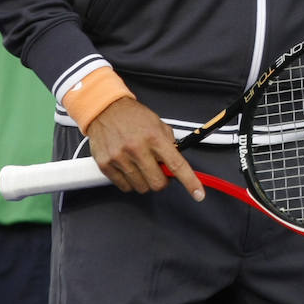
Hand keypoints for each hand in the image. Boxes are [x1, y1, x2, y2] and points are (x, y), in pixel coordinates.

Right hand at [86, 97, 204, 199]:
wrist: (105, 110)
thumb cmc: (133, 116)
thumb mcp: (158, 124)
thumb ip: (169, 144)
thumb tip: (176, 163)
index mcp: (154, 137)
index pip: (177, 165)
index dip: (190, 182)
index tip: (198, 193)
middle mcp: (137, 148)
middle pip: (158, 183)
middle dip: (162, 181)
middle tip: (158, 171)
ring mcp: (120, 158)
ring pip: (141, 187)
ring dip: (145, 181)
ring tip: (141, 166)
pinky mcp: (106, 165)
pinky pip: (124, 186)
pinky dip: (129, 182)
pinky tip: (129, 168)